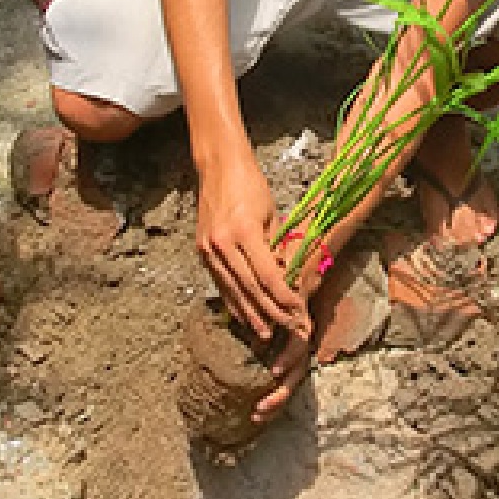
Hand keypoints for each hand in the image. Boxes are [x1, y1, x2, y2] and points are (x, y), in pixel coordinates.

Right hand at [194, 151, 308, 344]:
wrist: (219, 166)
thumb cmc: (251, 185)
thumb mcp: (271, 214)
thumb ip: (276, 248)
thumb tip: (285, 279)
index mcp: (244, 231)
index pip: (268, 275)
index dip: (283, 297)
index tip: (297, 312)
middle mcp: (222, 242)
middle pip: (248, 287)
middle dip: (268, 311)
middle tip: (282, 330)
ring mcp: (208, 247)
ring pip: (231, 288)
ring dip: (248, 313)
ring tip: (261, 332)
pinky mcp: (201, 248)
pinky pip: (219, 281)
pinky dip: (231, 299)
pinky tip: (241, 313)